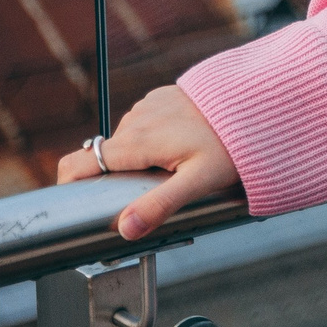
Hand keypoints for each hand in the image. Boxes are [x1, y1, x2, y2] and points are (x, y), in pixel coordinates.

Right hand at [54, 85, 241, 240]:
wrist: (257, 102)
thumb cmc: (231, 144)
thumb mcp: (198, 181)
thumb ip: (159, 205)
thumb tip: (124, 230)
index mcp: (137, 141)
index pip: (81, 162)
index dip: (68, 182)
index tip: (70, 200)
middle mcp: (137, 119)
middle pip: (108, 156)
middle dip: (117, 176)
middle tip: (147, 195)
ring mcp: (149, 104)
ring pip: (128, 140)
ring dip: (139, 156)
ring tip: (171, 171)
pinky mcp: (163, 96)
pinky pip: (147, 123)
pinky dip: (154, 138)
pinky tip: (180, 147)